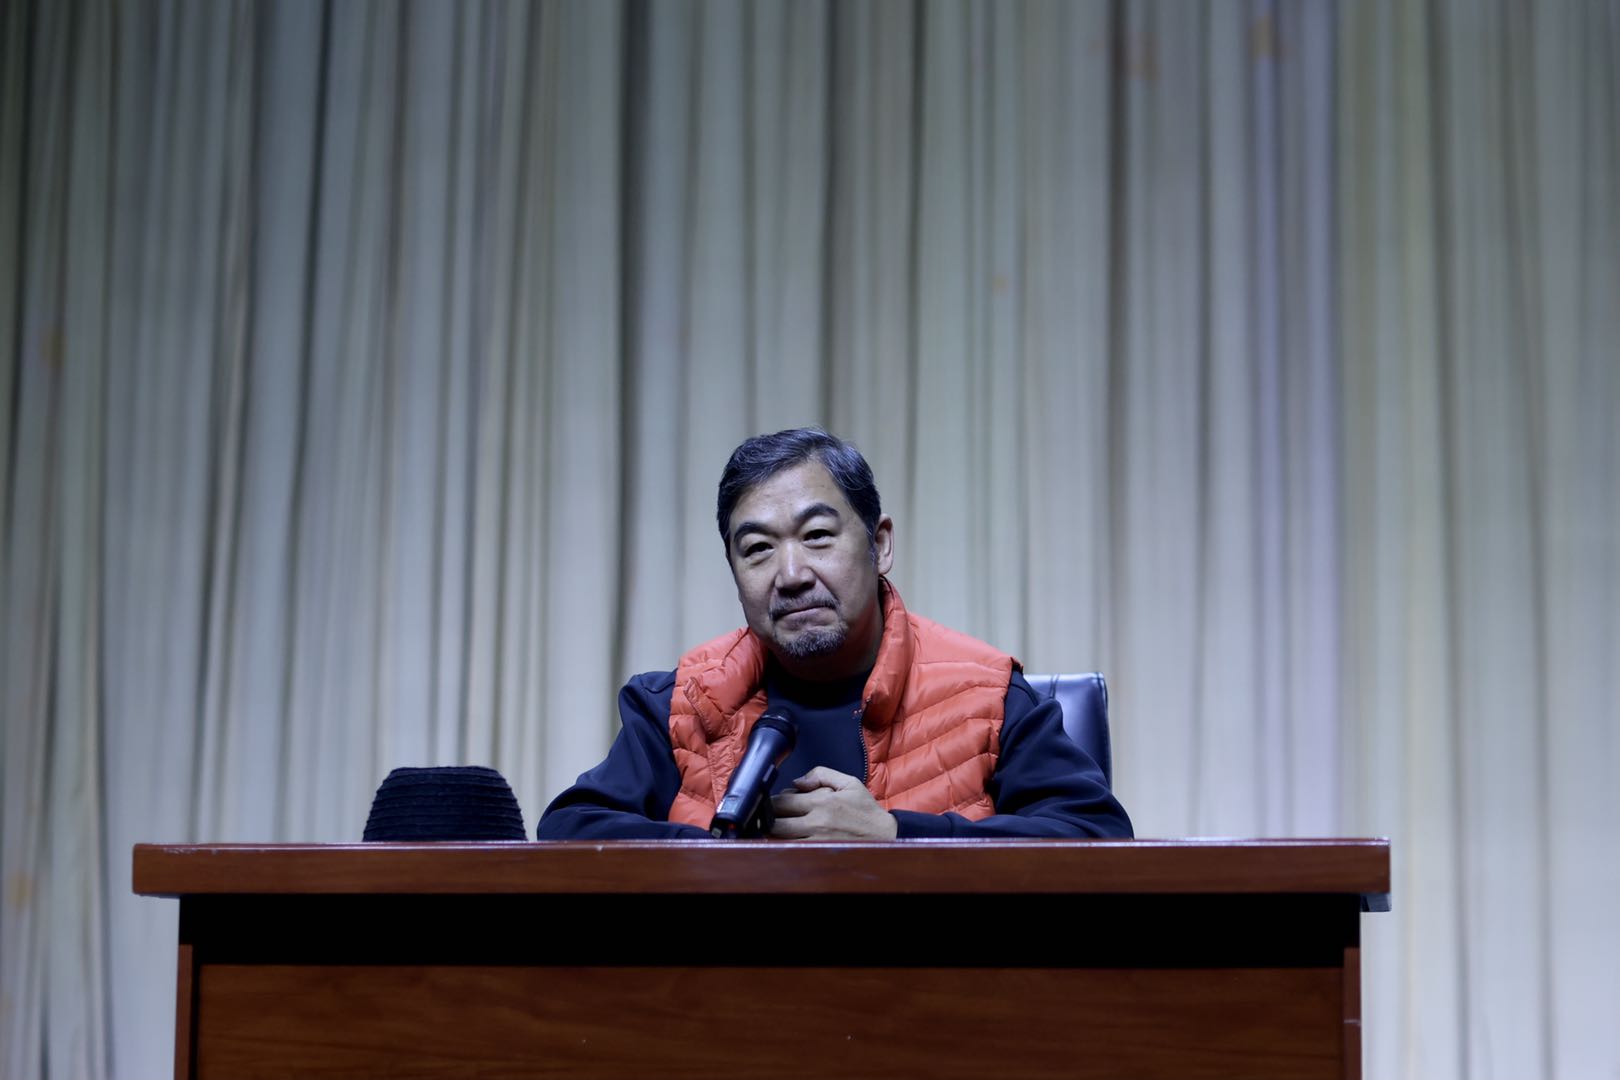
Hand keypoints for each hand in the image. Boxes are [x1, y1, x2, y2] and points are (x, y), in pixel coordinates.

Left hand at [768, 767, 898, 839]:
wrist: (886, 836)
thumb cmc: (866, 810)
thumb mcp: (849, 782)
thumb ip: (821, 774)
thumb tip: (796, 782)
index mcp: (822, 801)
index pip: (782, 801)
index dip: (773, 801)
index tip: (776, 802)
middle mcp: (816, 822)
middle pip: (775, 823)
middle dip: (768, 819)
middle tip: (772, 817)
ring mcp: (817, 841)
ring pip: (781, 840)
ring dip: (776, 835)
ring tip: (782, 829)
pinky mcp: (820, 855)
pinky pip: (794, 851)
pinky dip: (787, 846)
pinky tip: (791, 841)